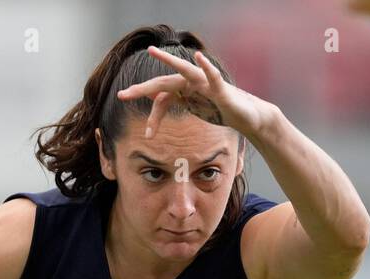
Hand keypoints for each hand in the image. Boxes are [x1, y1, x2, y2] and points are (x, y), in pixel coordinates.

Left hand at [115, 45, 275, 139]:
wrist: (246, 117)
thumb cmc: (220, 110)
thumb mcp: (195, 110)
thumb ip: (178, 105)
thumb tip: (156, 110)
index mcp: (183, 91)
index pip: (161, 100)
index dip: (154, 117)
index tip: (148, 135)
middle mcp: (191, 84)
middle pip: (163, 84)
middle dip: (142, 89)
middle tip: (123, 95)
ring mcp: (205, 83)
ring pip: (183, 71)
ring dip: (169, 61)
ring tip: (153, 52)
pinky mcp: (220, 88)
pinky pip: (212, 75)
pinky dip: (206, 66)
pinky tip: (198, 57)